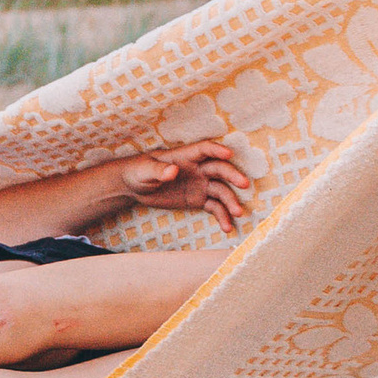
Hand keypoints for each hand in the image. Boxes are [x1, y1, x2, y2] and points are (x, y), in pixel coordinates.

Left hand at [111, 136, 251, 230]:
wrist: (134, 186)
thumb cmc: (139, 171)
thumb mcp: (145, 170)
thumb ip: (159, 171)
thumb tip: (172, 170)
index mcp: (185, 157)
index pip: (205, 150)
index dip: (217, 150)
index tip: (229, 154)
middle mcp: (198, 169)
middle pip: (219, 169)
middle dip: (232, 176)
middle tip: (244, 184)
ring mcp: (200, 184)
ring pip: (221, 191)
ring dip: (230, 201)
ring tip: (237, 213)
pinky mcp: (199, 199)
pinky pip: (214, 207)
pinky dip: (221, 216)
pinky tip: (227, 227)